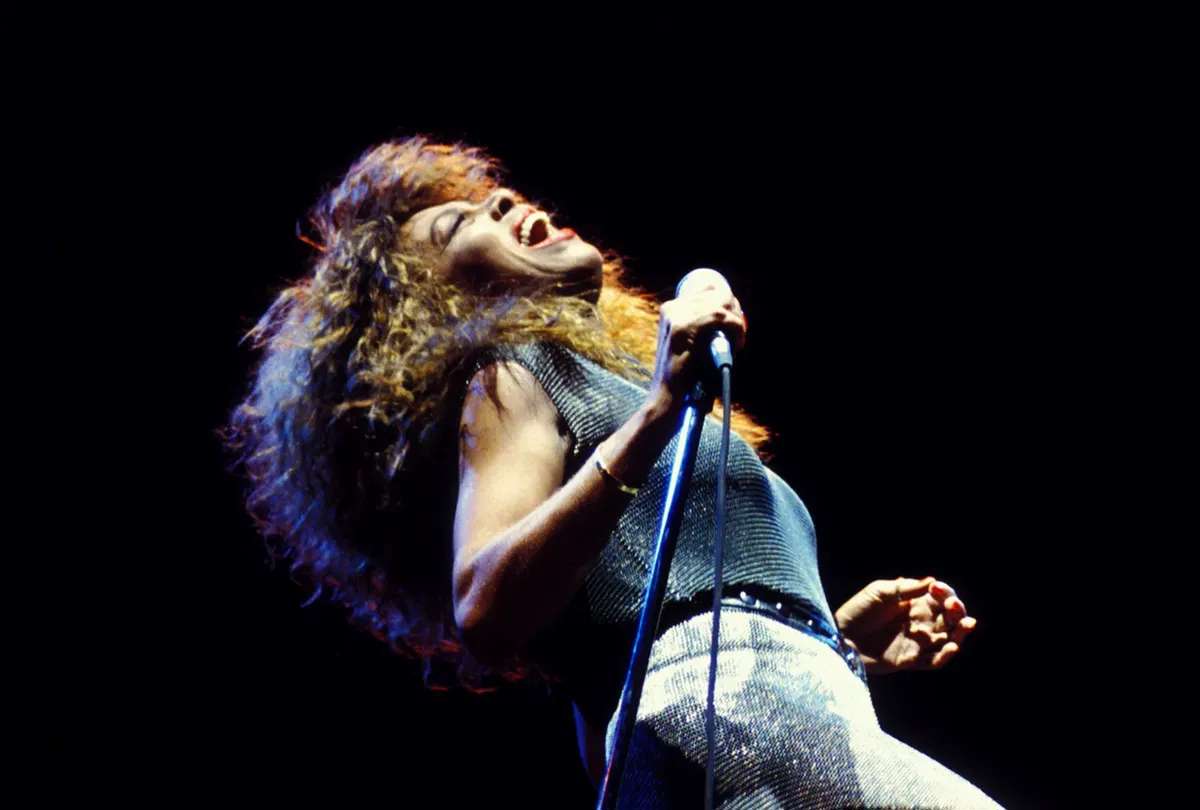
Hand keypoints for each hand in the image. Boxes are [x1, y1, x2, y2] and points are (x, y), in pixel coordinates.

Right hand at [647, 277, 746, 415]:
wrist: (666, 398)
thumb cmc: (683, 376)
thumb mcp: (690, 344)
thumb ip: (703, 328)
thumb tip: (732, 314)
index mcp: (671, 309)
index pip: (707, 291)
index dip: (728, 303)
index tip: (736, 321)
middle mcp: (672, 308)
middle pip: (715, 295)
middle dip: (734, 311)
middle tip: (739, 332)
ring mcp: (676, 317)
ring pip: (720, 305)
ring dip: (735, 322)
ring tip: (738, 340)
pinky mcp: (684, 328)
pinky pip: (720, 317)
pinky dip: (734, 328)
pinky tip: (737, 343)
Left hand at [833, 576, 977, 674]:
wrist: (839, 636)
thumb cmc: (857, 610)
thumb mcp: (878, 592)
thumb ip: (904, 589)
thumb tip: (932, 580)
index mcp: (914, 604)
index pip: (939, 599)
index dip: (944, 593)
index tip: (937, 588)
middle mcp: (920, 623)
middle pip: (948, 619)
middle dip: (956, 611)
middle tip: (953, 606)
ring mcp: (916, 643)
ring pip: (947, 640)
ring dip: (960, 633)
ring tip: (967, 625)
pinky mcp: (910, 661)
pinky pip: (933, 661)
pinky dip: (945, 656)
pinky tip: (952, 647)